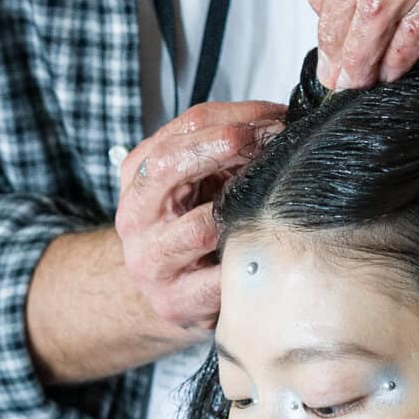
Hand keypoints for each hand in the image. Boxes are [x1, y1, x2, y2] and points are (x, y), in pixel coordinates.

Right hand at [115, 101, 285, 336]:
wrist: (169, 293)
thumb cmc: (189, 229)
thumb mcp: (198, 181)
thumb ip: (227, 151)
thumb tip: (282, 123)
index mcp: (140, 173)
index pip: (184, 128)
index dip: (236, 117)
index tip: (275, 118)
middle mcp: (136, 214)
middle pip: (171, 164)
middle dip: (223, 147)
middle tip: (267, 142)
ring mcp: (151, 260)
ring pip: (197, 228)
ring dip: (241, 211)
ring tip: (271, 203)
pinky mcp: (174, 301)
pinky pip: (218, 279)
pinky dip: (247, 262)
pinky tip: (266, 252)